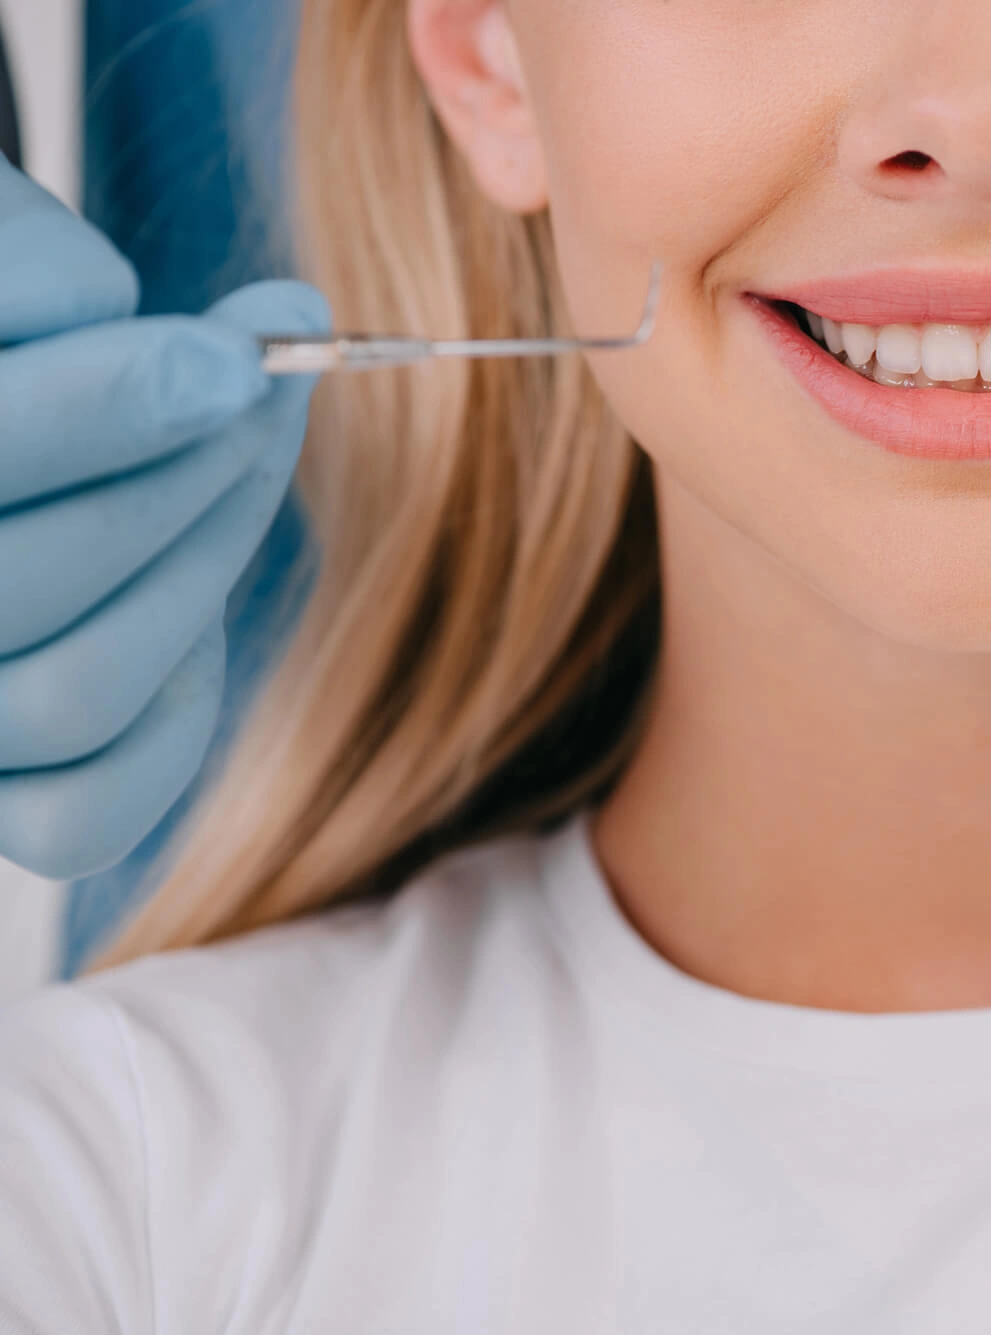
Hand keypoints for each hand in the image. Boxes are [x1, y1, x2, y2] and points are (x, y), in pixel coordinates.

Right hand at [0, 162, 325, 879]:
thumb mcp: (9, 274)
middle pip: (26, 583)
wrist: (4, 411)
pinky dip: (176, 710)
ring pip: (74, 693)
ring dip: (200, 562)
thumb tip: (235, 354)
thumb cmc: (3, 329)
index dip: (102, 408)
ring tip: (243, 449)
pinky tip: (194, 597)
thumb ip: (52, 287)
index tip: (230, 356)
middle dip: (178, 476)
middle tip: (256, 386)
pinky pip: (88, 813)